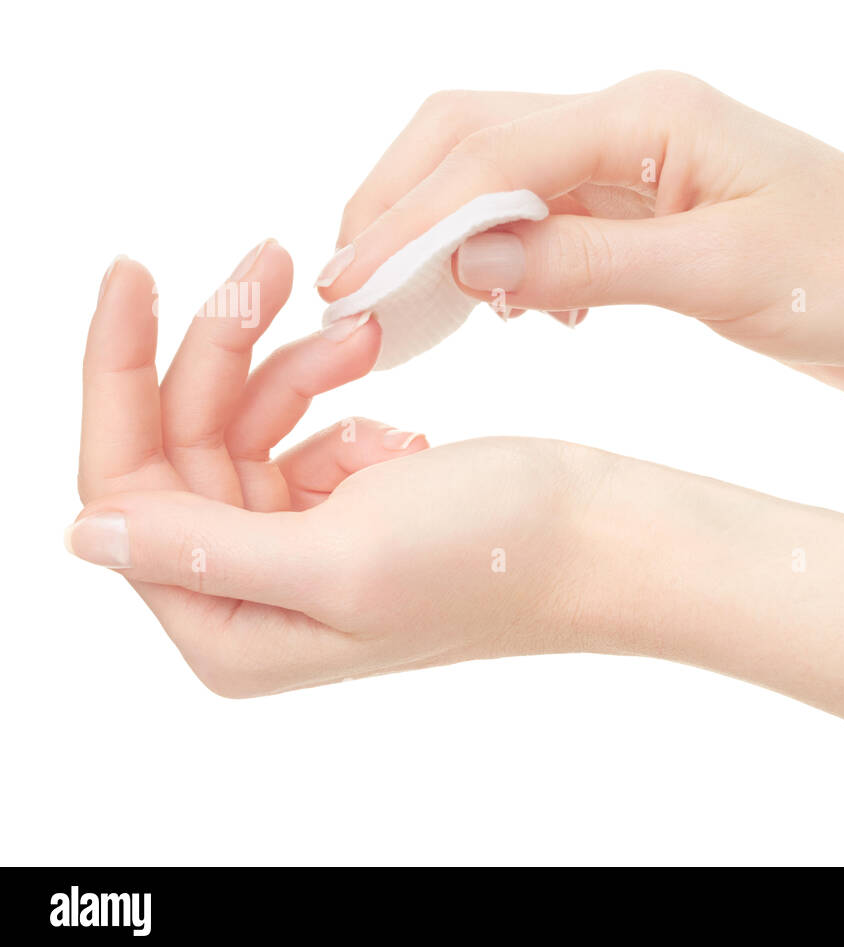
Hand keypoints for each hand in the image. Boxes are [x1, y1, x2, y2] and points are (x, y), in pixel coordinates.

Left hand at [68, 244, 572, 695]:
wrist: (605, 538)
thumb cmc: (497, 556)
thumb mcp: (339, 554)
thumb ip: (199, 550)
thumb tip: (79, 533)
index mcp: (234, 630)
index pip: (127, 489)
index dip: (116, 376)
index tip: (132, 272)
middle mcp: (253, 599)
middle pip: (181, 444)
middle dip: (225, 349)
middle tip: (274, 260)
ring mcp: (298, 551)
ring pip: (241, 424)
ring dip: (296, 366)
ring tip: (366, 338)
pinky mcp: (345, 511)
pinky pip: (301, 429)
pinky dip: (339, 399)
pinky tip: (404, 421)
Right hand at [315, 71, 843, 406]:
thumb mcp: (721, 272)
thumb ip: (589, 258)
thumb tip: (468, 256)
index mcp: (650, 116)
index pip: (489, 154)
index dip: (406, 218)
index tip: (344, 284)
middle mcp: (637, 127)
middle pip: (477, 138)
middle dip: (402, 204)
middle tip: (350, 285)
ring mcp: (646, 173)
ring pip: (508, 182)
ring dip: (450, 234)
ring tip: (414, 306)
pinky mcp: (658, 222)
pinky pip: (555, 224)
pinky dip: (514, 262)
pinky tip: (521, 312)